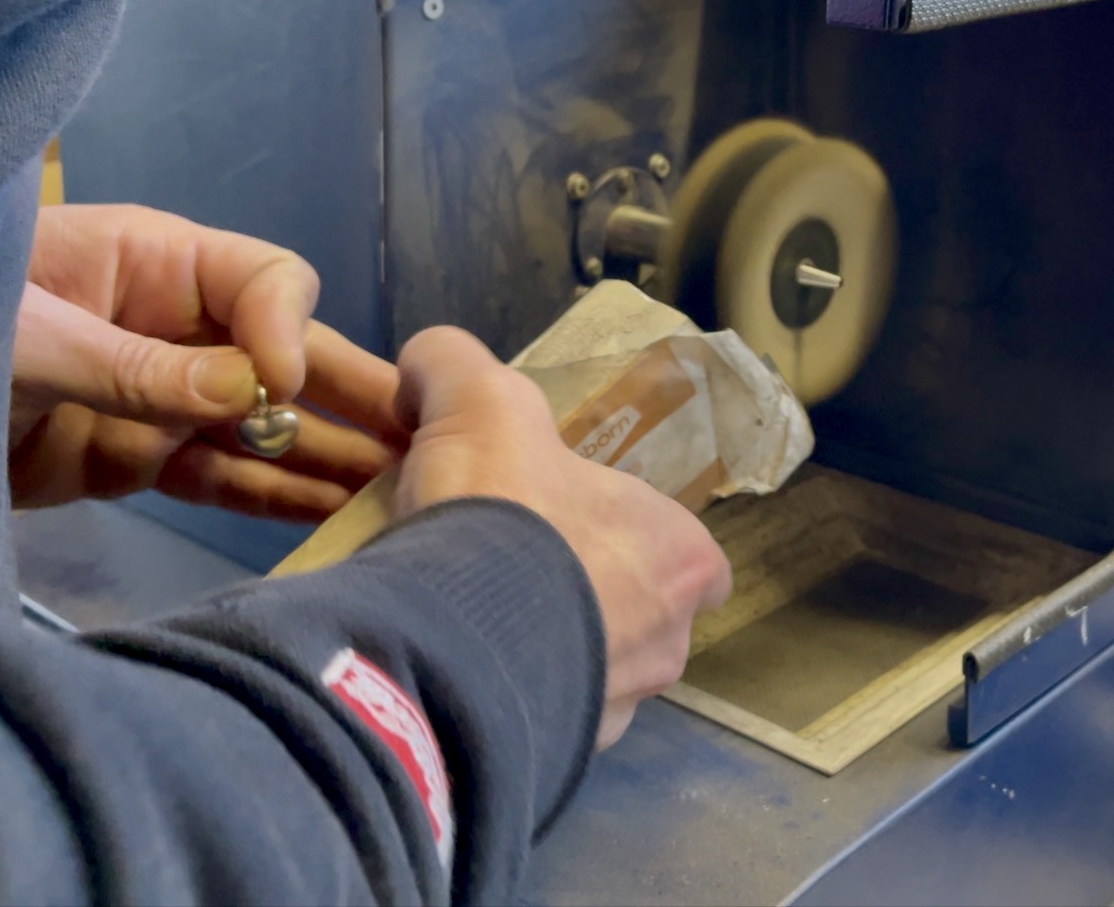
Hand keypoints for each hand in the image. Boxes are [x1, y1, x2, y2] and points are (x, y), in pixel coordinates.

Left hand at [10, 204, 404, 520]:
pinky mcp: (140, 461)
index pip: (263, 281)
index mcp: (155, 263)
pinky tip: (338, 518)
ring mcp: (163, 399)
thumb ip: (138, 367)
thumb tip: (255, 391)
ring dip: (334, 457)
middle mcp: (178, 328)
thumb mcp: (29, 341)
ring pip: (269, 426)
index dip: (287, 330)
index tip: (283, 387)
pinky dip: (278, 500)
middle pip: (290, 357)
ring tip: (402, 493)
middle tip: (425, 439)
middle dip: (356, 397)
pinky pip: (224, 478)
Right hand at [390, 326, 731, 749]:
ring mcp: (619, 706)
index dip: (632, 533)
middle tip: (514, 573)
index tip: (572, 524)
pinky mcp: (562, 752)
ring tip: (477, 625)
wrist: (451, 638)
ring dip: (548, 652)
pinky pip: (544, 721)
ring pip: (594, 675)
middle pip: (640, 614)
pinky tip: (461, 671)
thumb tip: (428, 361)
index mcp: (684, 558)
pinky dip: (512, 699)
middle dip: (583, 597)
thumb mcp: (477, 400)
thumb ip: (457, 365)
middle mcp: (671, 640)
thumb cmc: (501, 514)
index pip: (685, 550)